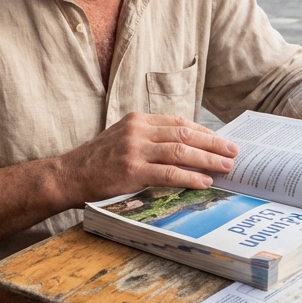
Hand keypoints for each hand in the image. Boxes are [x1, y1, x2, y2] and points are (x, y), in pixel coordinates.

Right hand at [58, 112, 237, 204]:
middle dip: (213, 144)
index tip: (220, 141)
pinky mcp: (132, 171)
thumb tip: (183, 148)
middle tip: (233, 152)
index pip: (179, 122)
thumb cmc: (97, 161)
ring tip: (226, 167)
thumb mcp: (121, 139)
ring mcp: (134, 150)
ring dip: (208, 160)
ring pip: (181, 151)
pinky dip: (190, 177)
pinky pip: (169, 173)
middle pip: (185, 133)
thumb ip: (148, 139)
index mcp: (138, 120)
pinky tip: (204, 182)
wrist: (68, 175)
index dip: (204, 132)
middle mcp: (138, 130)